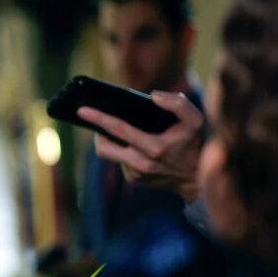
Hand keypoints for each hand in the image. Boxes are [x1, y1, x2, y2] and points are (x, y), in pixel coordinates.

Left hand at [78, 91, 203, 202]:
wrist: (195, 178)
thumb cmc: (193, 144)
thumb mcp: (195, 120)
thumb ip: (177, 104)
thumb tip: (153, 96)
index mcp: (154, 148)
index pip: (119, 130)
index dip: (99, 118)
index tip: (82, 110)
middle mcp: (141, 165)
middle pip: (103, 148)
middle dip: (96, 132)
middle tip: (95, 119)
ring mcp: (135, 175)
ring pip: (110, 155)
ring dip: (110, 140)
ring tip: (115, 128)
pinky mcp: (133, 180)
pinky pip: (119, 161)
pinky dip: (122, 149)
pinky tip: (129, 142)